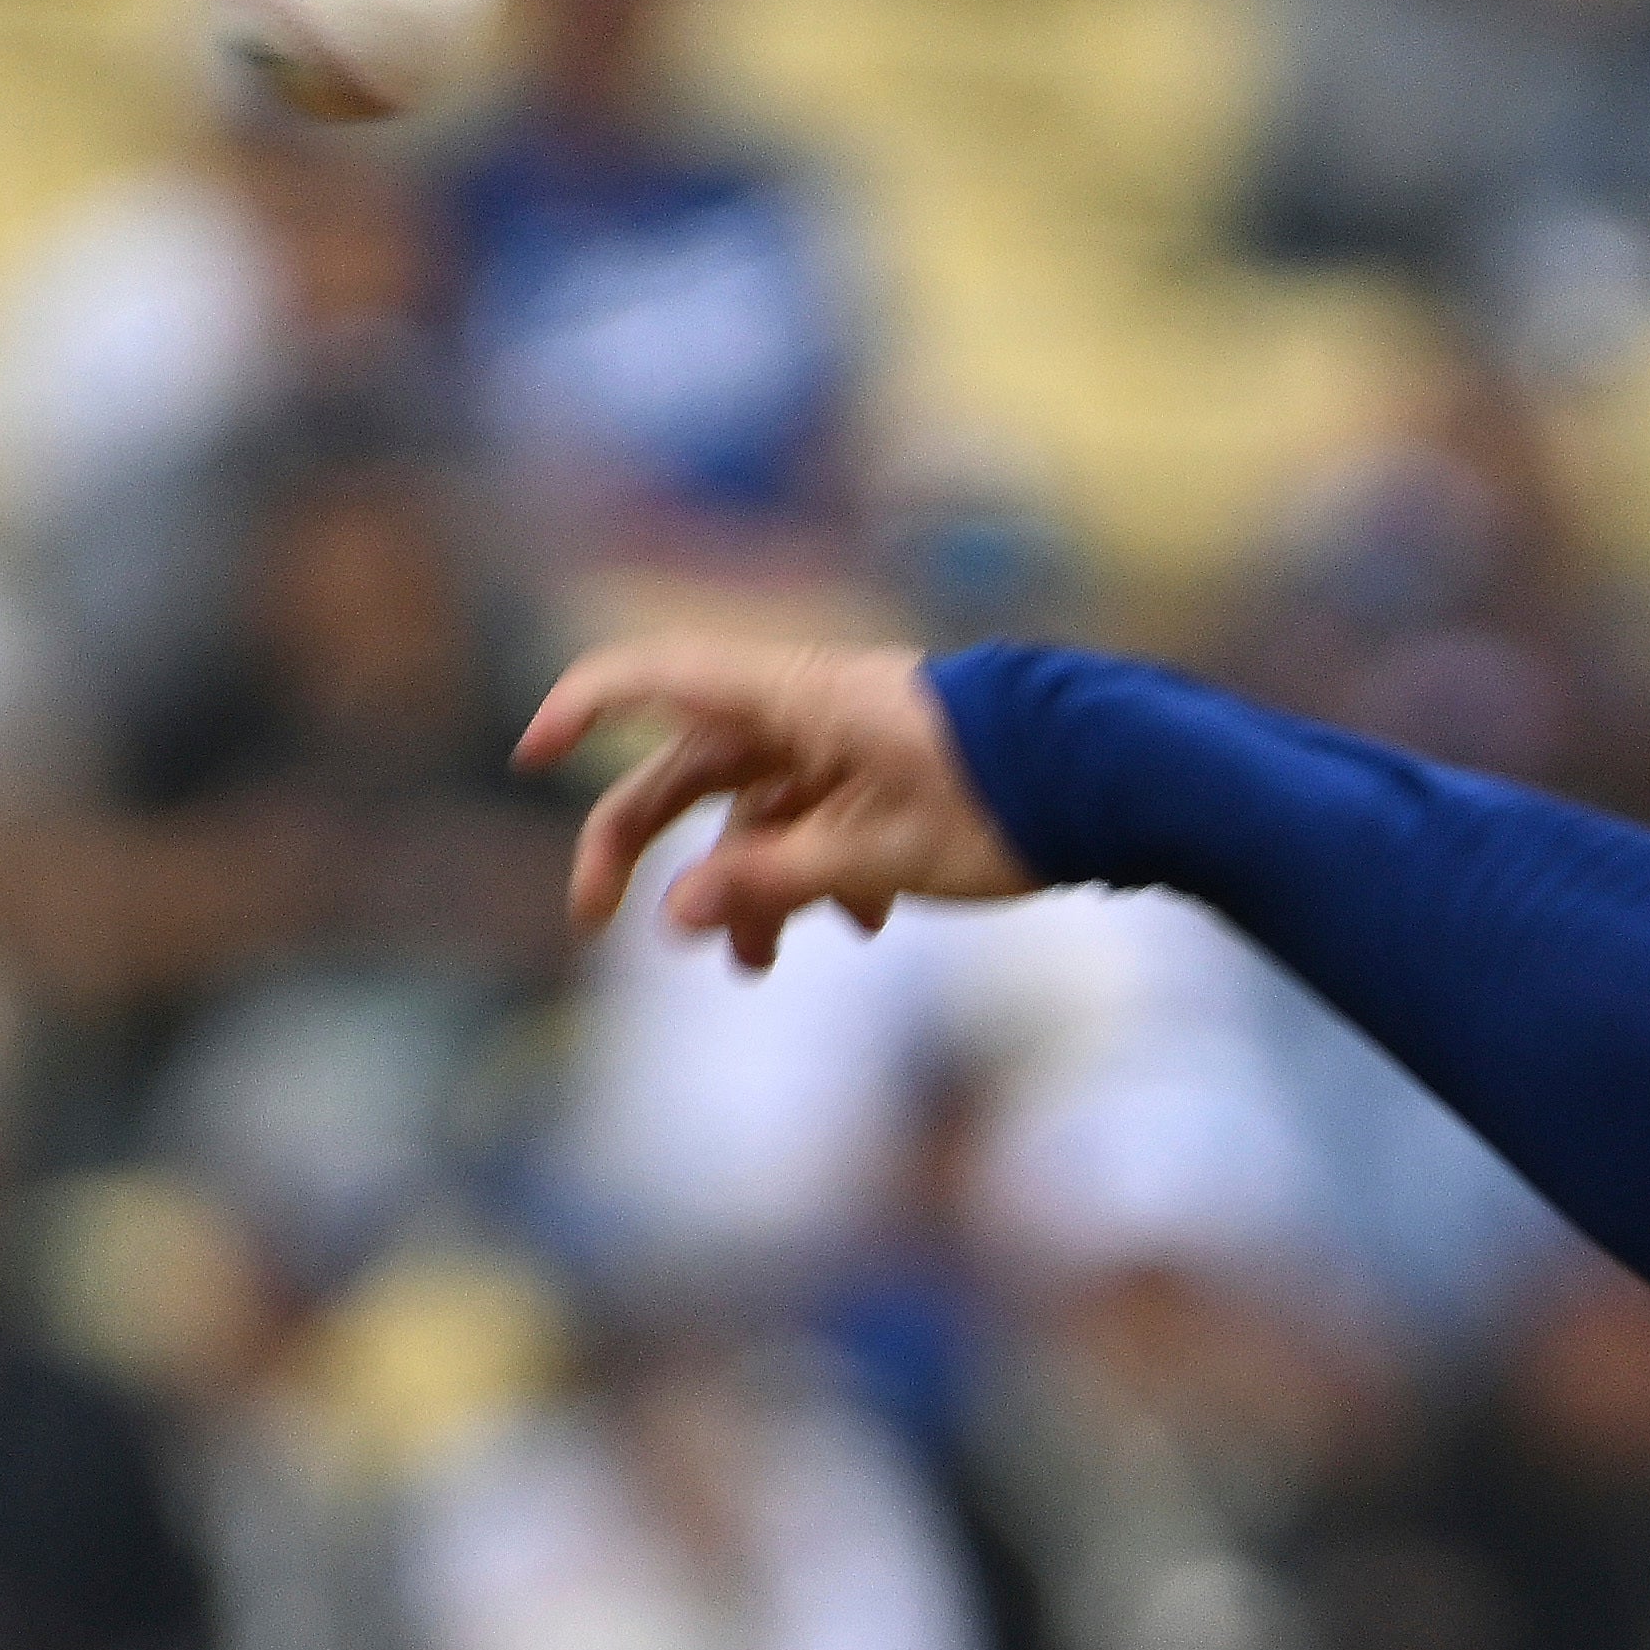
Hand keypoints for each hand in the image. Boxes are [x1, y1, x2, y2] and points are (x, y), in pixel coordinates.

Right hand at [518, 640, 1029, 971]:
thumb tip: (675, 918)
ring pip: (760, 812)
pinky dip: (822, 877)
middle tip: (595, 926)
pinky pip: (825, 820)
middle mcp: (810, 711)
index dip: (584, 707)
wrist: (1119, 778)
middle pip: (690, 770)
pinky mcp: (892, 775)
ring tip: (753, 969)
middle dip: (642, 849)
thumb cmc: (999, 802)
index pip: (656, 680)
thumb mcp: (876, 856)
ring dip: (744, 888)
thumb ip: (770, 883)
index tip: (530, 754)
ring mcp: (850, 742)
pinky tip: (860, 930)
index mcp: (792, 700)